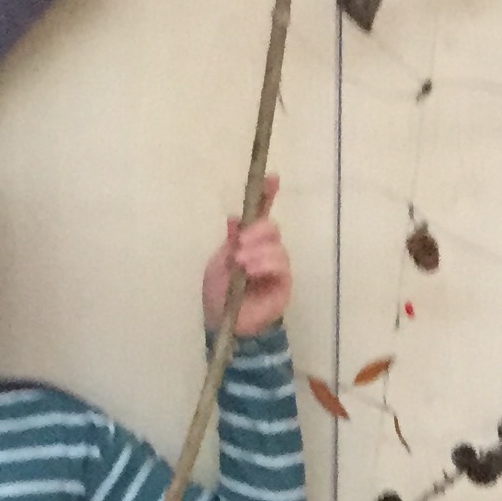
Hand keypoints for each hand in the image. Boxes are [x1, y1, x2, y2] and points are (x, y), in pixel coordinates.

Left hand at [204, 175, 290, 336]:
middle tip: (240, 242)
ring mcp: (277, 267)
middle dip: (257, 230)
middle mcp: (266, 250)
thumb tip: (234, 218)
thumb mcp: (218, 263)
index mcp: (249, 241)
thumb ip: (230, 242)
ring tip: (241, 263)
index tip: (272, 178)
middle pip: (271, 227)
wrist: (222, 322)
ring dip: (258, 251)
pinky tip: (251, 269)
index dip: (268, 195)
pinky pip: (280, 266)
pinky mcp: (283, 284)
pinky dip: (265, 264)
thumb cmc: (219, 293)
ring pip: (277, 247)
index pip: (261, 214)